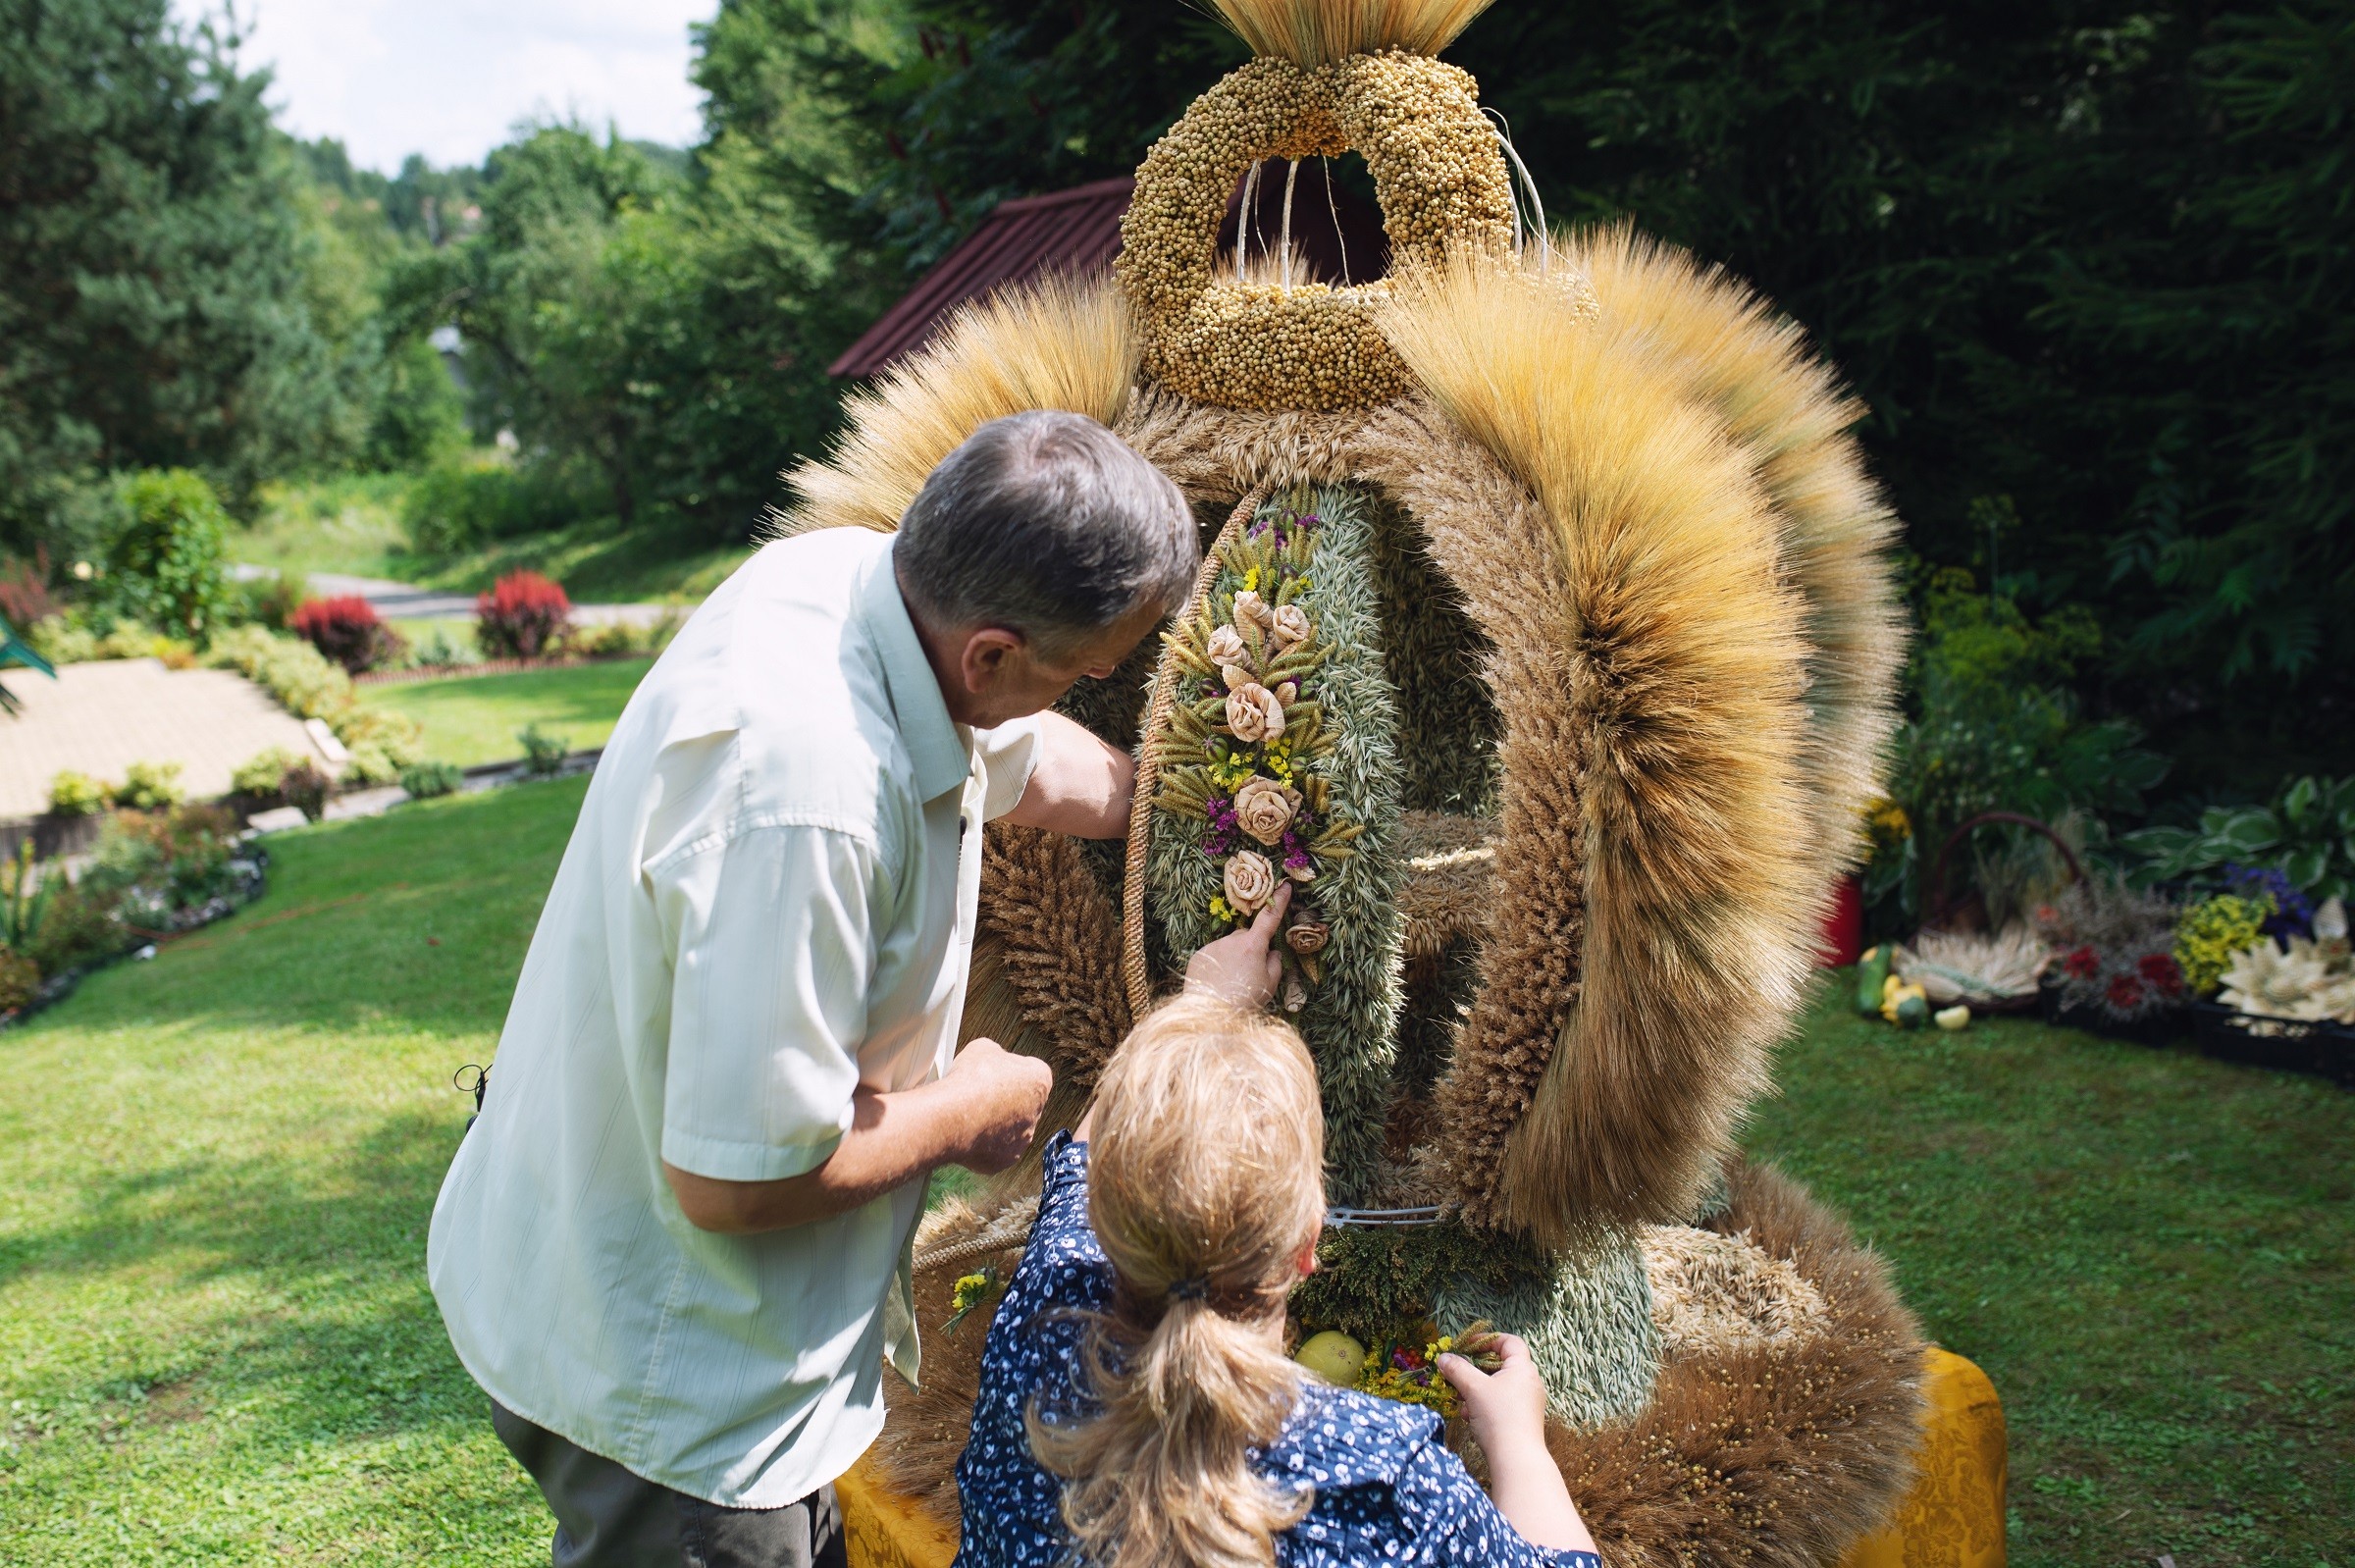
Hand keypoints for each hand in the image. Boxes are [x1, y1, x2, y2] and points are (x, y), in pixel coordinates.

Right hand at [941, 1036, 1052, 1173]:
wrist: (955, 1117)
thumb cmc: (972, 1078)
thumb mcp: (983, 1048)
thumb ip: (997, 1055)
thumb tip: (994, 1060)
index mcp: (1040, 1079)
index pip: (1031, 1073)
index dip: (1010, 1072)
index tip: (991, 1073)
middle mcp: (1038, 1111)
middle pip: (1022, 1104)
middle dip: (1004, 1101)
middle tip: (979, 1096)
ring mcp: (1023, 1138)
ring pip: (1010, 1130)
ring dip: (995, 1124)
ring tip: (970, 1116)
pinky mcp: (1006, 1160)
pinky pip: (996, 1150)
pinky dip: (983, 1144)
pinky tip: (967, 1134)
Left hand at [1183, 883, 1292, 1008]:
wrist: (1210, 1016)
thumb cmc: (1245, 1002)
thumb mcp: (1270, 985)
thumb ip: (1275, 964)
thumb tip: (1271, 952)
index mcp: (1252, 946)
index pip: (1269, 918)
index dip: (1279, 902)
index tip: (1284, 885)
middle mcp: (1231, 941)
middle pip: (1246, 938)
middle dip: (1251, 949)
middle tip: (1251, 974)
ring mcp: (1213, 947)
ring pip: (1229, 947)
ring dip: (1233, 959)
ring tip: (1232, 983)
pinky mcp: (1198, 956)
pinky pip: (1214, 955)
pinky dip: (1218, 965)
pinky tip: (1218, 984)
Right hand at [1438, 1332, 1548, 1453]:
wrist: (1517, 1459)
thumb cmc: (1498, 1417)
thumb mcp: (1473, 1388)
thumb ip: (1457, 1369)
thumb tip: (1443, 1357)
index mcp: (1522, 1368)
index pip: (1509, 1342)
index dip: (1487, 1340)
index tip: (1467, 1346)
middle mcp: (1529, 1383)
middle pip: (1500, 1366)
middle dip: (1475, 1370)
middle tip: (1458, 1374)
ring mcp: (1528, 1403)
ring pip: (1497, 1387)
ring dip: (1476, 1391)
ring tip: (1461, 1401)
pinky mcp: (1523, 1420)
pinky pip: (1501, 1404)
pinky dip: (1484, 1405)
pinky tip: (1470, 1417)